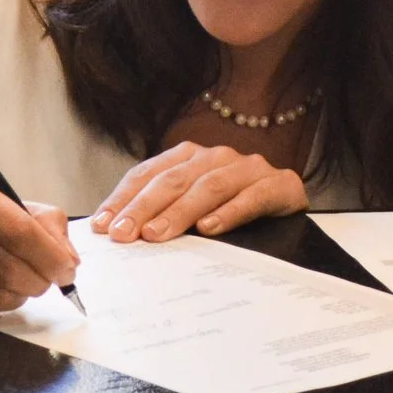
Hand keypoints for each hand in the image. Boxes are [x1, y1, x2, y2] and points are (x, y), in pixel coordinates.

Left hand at [91, 143, 307, 242]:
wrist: (290, 205)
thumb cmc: (233, 210)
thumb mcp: (193, 210)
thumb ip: (161, 215)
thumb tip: (114, 235)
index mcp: (191, 157)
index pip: (150, 174)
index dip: (124, 198)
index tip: (102, 225)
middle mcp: (218, 157)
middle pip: (174, 179)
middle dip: (144, 208)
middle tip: (124, 234)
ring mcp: (249, 169)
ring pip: (209, 186)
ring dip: (180, 211)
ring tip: (158, 234)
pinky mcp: (280, 184)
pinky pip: (252, 196)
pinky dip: (230, 212)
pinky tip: (210, 229)